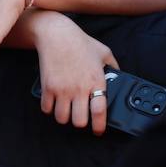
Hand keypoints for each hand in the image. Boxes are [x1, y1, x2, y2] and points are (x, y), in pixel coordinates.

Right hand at [33, 14, 117, 133]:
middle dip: (80, 123)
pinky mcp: (47, 87)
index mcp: (96, 82)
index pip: (99, 112)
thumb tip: (119, 77)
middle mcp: (79, 89)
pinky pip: (46, 108)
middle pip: (79, 121)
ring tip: (66, 112)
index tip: (98, 131)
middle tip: (81, 118)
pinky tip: (53, 104)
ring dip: (64, 117)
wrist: (56, 35)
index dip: (99, 126)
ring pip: (62, 118)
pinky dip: (50, 109)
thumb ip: (114, 67)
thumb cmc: (81, 42)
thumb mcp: (104, 52)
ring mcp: (62, 89)